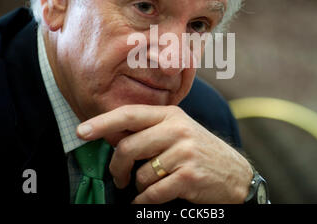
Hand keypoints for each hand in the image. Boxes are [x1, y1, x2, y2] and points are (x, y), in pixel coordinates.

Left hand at [76, 104, 252, 203]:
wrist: (235, 173)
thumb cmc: (199, 151)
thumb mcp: (178, 131)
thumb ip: (149, 130)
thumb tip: (112, 135)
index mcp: (171, 115)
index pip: (129, 115)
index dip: (102, 122)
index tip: (81, 131)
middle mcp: (177, 129)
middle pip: (128, 147)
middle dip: (116, 168)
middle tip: (118, 178)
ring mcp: (184, 152)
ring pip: (140, 174)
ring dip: (138, 186)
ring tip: (150, 185)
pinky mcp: (189, 176)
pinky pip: (152, 193)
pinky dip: (144, 202)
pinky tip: (149, 200)